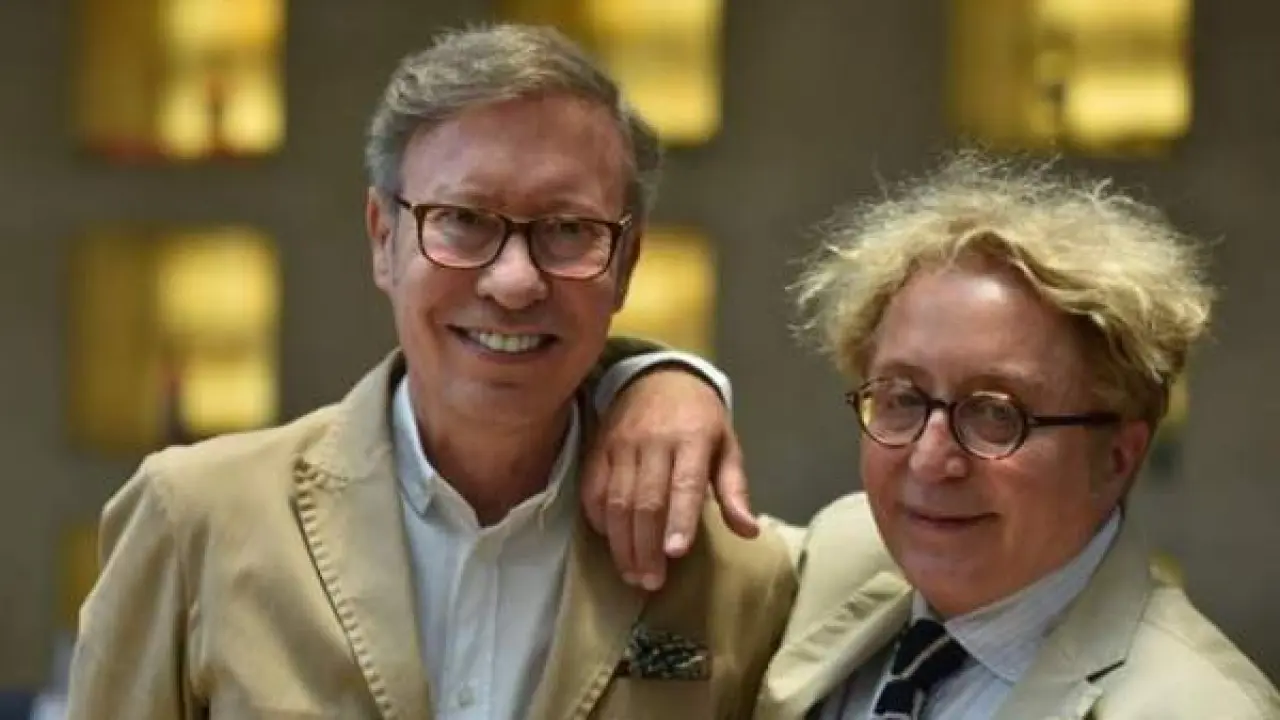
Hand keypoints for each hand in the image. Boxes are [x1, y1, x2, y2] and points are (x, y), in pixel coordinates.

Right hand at [581, 367, 758, 590]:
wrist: (657, 376)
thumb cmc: (699, 418)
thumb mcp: (727, 446)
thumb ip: (734, 490)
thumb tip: (749, 531)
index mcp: (692, 439)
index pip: (684, 484)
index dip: (679, 519)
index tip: (675, 553)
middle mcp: (653, 441)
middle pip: (646, 500)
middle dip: (646, 546)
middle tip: (651, 582)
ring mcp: (621, 444)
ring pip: (616, 501)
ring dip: (622, 543)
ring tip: (633, 574)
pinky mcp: (598, 449)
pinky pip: (592, 490)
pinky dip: (599, 521)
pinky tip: (611, 544)